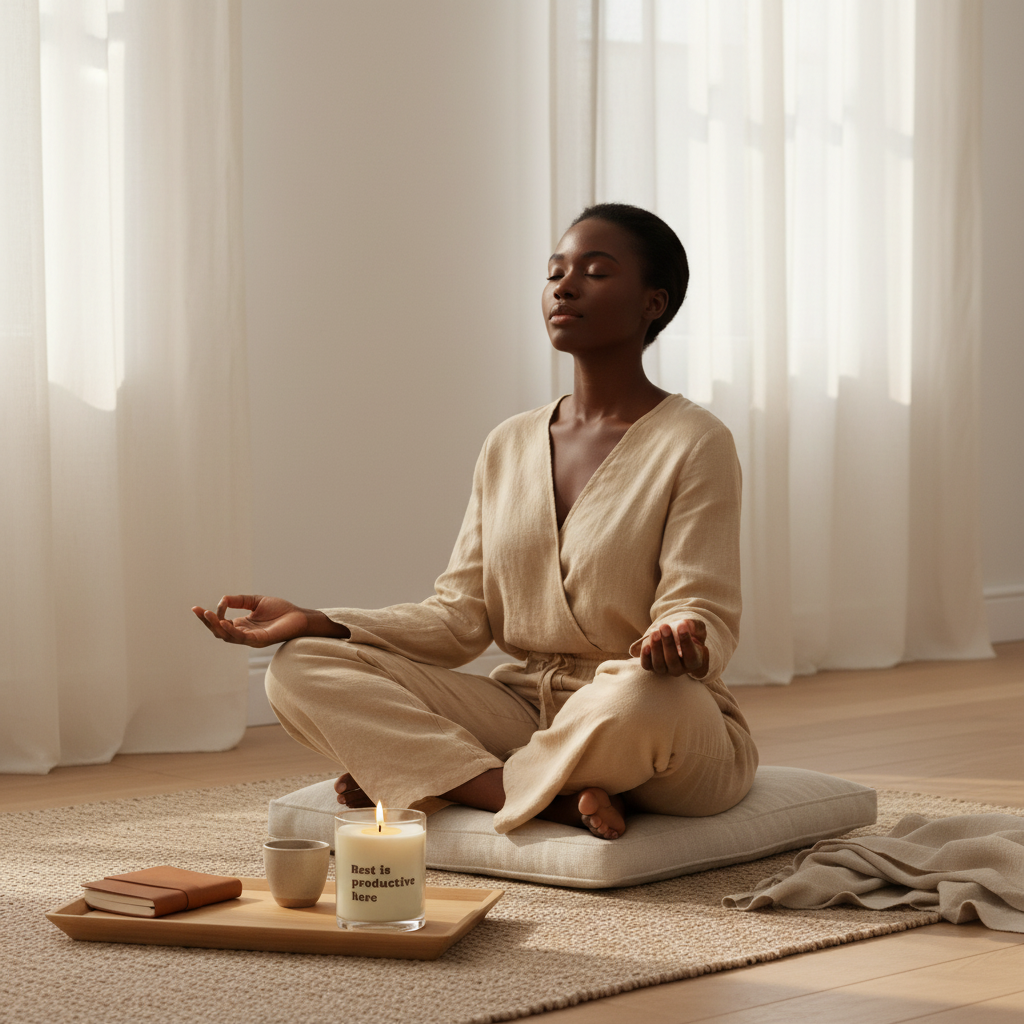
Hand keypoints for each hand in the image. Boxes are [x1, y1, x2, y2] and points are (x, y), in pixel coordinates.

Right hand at [191, 594, 314, 647]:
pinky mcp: (260, 640)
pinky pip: (242, 638)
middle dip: (207, 622)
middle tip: (197, 611)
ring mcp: (251, 638)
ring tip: (207, 614)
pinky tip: (224, 622)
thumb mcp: (256, 601)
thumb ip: (239, 600)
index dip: (212, 615)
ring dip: (216, 626)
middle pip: (220, 632)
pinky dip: (231, 630)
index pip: (220, 623)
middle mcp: (244, 633)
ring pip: (228, 636)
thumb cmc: (281, 610)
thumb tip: (222, 599)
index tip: (209, 604)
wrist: (300, 616)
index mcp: (242, 625)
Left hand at [639, 618, 708, 677]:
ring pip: (659, 664)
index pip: (691, 656)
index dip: (686, 641)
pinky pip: (647, 665)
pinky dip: (645, 657)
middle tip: (665, 626)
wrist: (672, 637)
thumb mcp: (693, 628)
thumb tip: (685, 624)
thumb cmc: (685, 632)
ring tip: (655, 632)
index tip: (682, 625)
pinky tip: (646, 646)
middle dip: (668, 643)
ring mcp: (665, 670)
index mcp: (694, 662)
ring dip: (656, 648)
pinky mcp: (651, 667)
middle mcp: (679, 669)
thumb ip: (693, 626)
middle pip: (672, 661)